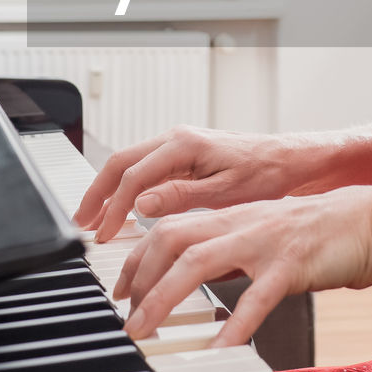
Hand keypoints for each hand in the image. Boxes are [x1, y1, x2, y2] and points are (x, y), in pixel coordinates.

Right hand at [74, 126, 326, 242]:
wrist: (290, 159)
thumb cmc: (267, 174)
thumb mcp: (226, 191)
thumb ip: (181, 197)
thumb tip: (140, 204)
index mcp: (184, 144)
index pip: (134, 176)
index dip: (114, 207)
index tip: (105, 234)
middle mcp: (176, 138)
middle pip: (121, 163)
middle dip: (97, 193)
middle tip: (82, 223)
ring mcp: (178, 144)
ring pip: (129, 163)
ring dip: (109, 190)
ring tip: (94, 218)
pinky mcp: (183, 154)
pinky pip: (145, 168)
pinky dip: (127, 187)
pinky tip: (121, 207)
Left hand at [116, 187, 371, 346]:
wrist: (369, 220)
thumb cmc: (317, 234)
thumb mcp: (262, 236)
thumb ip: (228, 253)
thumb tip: (195, 276)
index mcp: (229, 218)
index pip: (166, 229)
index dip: (137, 259)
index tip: (121, 291)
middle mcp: (238, 223)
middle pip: (170, 238)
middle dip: (139, 278)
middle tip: (127, 318)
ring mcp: (262, 241)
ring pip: (197, 262)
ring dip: (163, 298)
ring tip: (145, 332)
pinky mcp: (291, 264)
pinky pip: (254, 299)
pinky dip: (231, 327)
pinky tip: (216, 353)